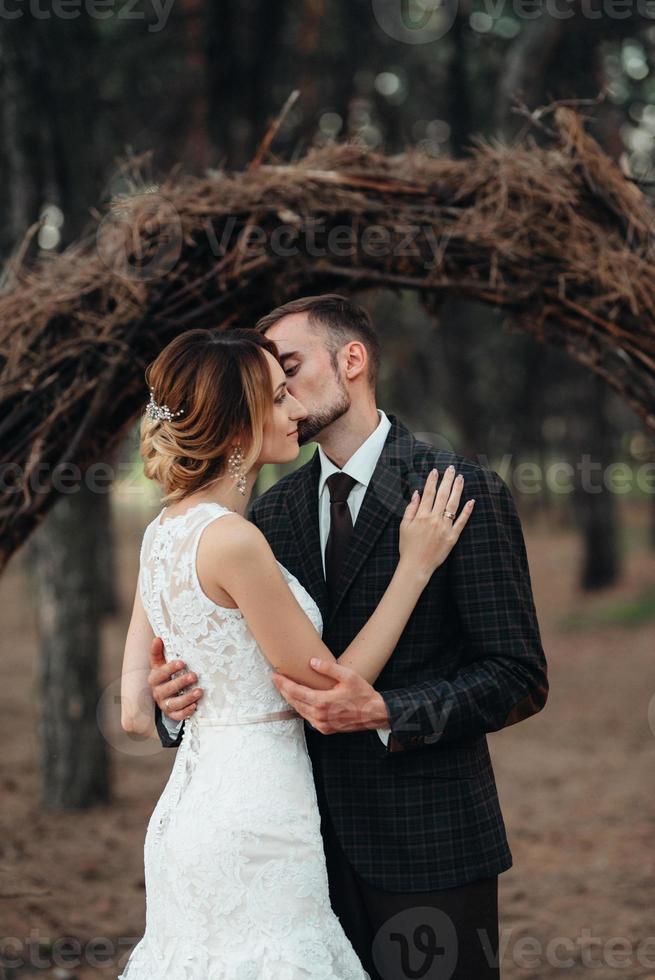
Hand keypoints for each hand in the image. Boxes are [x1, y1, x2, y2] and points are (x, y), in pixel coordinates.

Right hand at [147, 637, 202, 722]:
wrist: (165, 695)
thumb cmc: (166, 675)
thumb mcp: (161, 664)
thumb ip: (158, 652)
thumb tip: (158, 638)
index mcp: (154, 678)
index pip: (159, 674)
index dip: (170, 668)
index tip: (182, 662)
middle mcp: (157, 692)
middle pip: (167, 689)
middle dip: (181, 682)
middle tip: (194, 676)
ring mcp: (164, 704)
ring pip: (173, 703)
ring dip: (187, 698)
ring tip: (200, 691)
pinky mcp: (171, 714)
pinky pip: (177, 715)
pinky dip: (186, 712)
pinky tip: (195, 706)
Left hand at [271, 660, 389, 733]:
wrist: (374, 713)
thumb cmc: (362, 694)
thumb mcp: (348, 676)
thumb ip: (329, 669)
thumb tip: (312, 662)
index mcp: (322, 702)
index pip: (295, 692)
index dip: (283, 683)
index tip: (274, 676)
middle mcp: (319, 715)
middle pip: (294, 702)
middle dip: (283, 690)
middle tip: (275, 680)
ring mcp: (321, 724)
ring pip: (300, 711)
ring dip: (291, 700)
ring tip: (284, 689)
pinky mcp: (325, 729)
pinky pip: (308, 718)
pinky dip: (301, 708)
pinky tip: (299, 701)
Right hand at [399, 466, 474, 579]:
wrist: (416, 565)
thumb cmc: (408, 546)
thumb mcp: (404, 526)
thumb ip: (410, 509)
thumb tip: (416, 494)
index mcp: (421, 516)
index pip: (428, 494)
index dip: (432, 481)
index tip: (436, 471)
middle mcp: (434, 519)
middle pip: (442, 495)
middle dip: (447, 480)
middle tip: (452, 469)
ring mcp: (444, 527)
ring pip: (453, 505)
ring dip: (457, 490)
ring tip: (461, 479)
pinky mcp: (452, 537)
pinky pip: (461, 521)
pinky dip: (467, 511)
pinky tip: (471, 501)